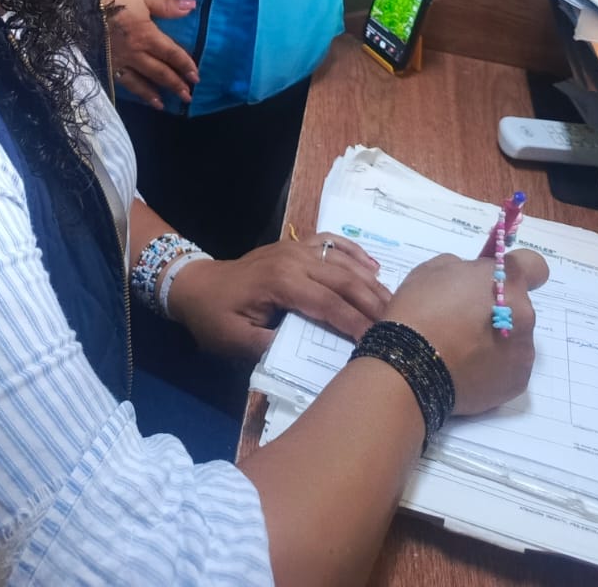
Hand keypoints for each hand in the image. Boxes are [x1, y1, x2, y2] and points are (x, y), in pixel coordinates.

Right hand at [92, 0, 199, 107]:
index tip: (196, 77)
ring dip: (153, 94)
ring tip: (163, 105)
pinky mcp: (101, 63)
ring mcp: (116, 61)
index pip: (171, 54)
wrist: (72, 3)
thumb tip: (192, 7)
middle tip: (187, 97)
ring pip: (139, 82)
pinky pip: (119, 81)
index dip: (185, 65)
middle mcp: (134, 53)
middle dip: (174, 84)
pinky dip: (129, 91)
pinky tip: (133, 96)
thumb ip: (165, 4)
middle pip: (158, 72)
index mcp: (146, 35)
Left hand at [166, 231, 391, 360]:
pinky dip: (355, 252)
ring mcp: (295, 248)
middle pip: (344, 280)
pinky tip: (374, 267)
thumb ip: (272, 347)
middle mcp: (293, 260)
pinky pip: (331, 242)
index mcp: (281, 283)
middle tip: (401, 326)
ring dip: (371, 281)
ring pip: (343, 261)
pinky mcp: (295, 246)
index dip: (356, 324)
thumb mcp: (237, 341)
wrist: (196, 285)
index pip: (329, 305)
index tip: (380, 344)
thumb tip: (309, 356)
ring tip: (396, 304)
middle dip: (374, 303)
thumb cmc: (215, 318)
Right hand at [386, 249, 548, 415]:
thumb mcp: (434, 270)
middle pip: (519, 306)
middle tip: (464, 321)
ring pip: (515, 338)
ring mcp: (524, 351)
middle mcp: (524, 314)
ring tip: (462, 351)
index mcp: (506, 281)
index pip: (535, 266)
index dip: (518, 270)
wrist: (412, 365)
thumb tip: (475, 281)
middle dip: (498, 310)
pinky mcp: (518, 382)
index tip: (498, 281)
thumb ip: (465, 269)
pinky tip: (466, 369)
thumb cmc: (420, 310)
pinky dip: (493, 367)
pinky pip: (510, 367)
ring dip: (497, 339)